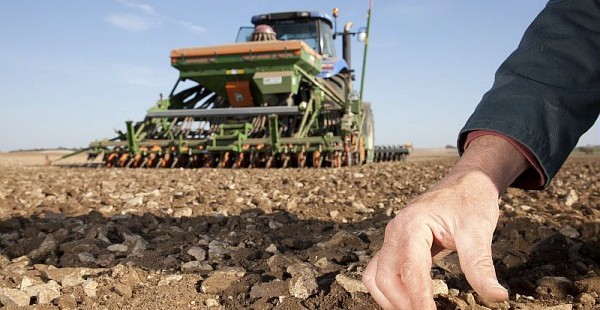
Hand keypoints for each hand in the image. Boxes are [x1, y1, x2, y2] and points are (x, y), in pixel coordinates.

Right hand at [363, 135, 530, 308]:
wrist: (466, 183)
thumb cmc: (471, 202)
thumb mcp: (479, 232)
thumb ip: (481, 266)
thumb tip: (497, 297)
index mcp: (412, 226)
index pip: (410, 271)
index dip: (419, 300)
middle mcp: (395, 232)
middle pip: (384, 277)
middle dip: (402, 303)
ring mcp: (392, 239)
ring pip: (375, 277)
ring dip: (390, 300)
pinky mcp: (395, 245)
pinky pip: (380, 272)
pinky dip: (389, 291)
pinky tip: (408, 302)